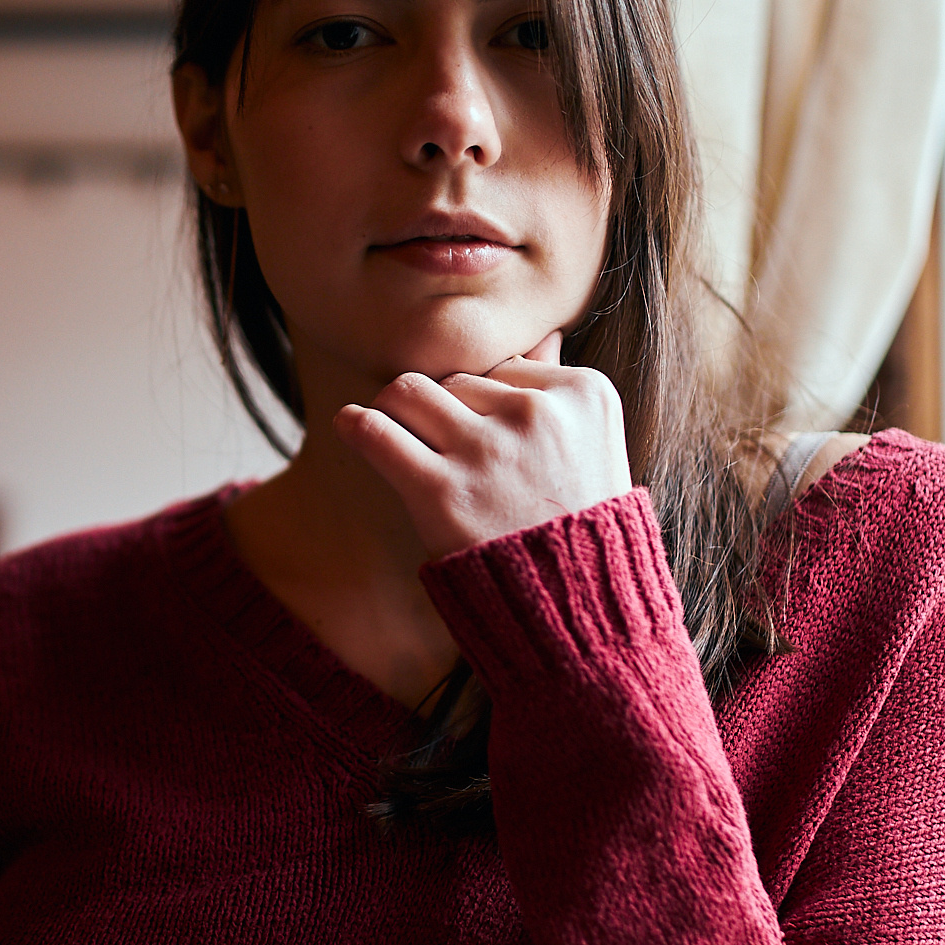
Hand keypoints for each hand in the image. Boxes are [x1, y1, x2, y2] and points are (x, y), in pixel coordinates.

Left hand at [335, 332, 632, 559]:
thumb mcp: (596, 447)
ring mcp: (488, 451)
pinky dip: (356, 425)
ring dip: (396, 412)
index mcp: (582, 393)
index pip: (502, 368)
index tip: (481, 435)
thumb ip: (562, 388)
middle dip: (442, 410)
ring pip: (410, 393)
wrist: (579, 608)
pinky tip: (348, 424)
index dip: (484, 402)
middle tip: (440, 448)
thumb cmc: (582, 527)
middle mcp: (536, 413)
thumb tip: (543, 335)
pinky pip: (378, 432)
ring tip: (394, 433)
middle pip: (455, 381)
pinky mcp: (443, 491)